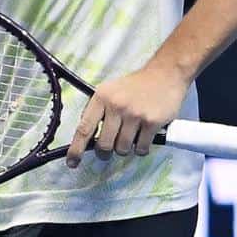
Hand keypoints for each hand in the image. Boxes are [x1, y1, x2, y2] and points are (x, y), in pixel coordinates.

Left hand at [65, 61, 190, 167]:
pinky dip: (141, 149)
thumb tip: (85, 136)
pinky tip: (143, 138)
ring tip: (129, 137)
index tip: (72, 163)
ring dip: (124, 149)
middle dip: (104, 153)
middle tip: (107, 151)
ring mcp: (135, 114)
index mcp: (101, 98)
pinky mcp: (152, 122)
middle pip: (103, 144)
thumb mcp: (109, 90)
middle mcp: (116, 106)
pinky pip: (141, 148)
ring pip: (122, 148)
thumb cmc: (135, 86)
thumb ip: (97, 110)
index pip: (84, 128)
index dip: (76, 149)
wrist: (164, 74)